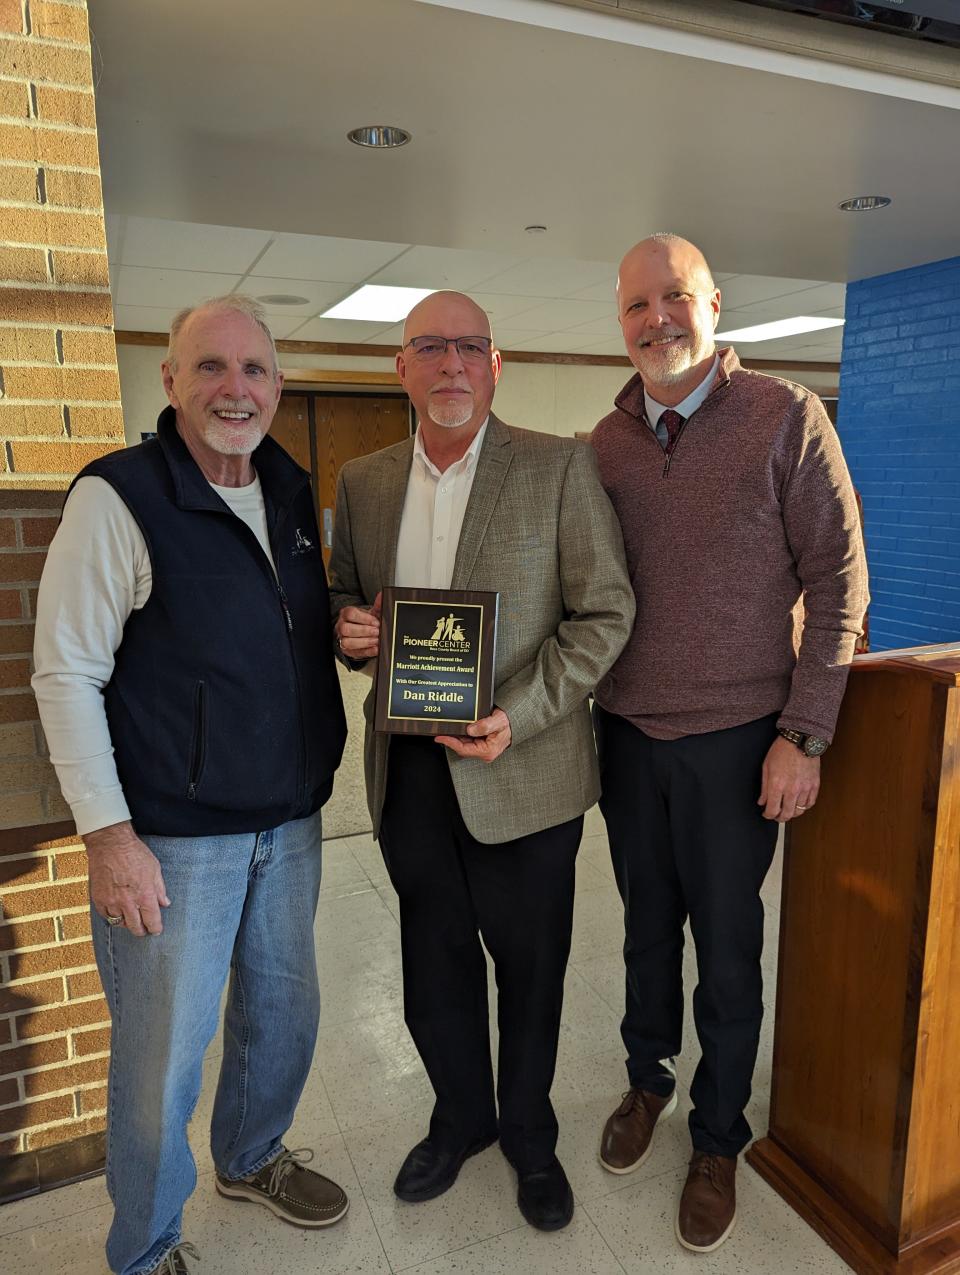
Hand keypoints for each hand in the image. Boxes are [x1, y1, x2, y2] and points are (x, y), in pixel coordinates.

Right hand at [84, 821, 169, 935]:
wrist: (110, 844)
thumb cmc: (135, 853)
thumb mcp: (155, 869)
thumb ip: (160, 889)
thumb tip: (165, 903)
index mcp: (145, 895)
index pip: (152, 921)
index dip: (155, 929)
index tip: (156, 930)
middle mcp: (128, 902)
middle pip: (135, 927)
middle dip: (141, 931)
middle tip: (144, 930)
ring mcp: (112, 902)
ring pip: (119, 924)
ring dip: (127, 924)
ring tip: (131, 920)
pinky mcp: (99, 899)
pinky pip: (105, 916)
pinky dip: (111, 916)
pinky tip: (117, 912)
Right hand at [335, 591, 380, 660]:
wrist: (363, 634)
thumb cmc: (366, 622)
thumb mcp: (372, 613)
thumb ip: (378, 605)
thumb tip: (383, 596)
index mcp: (346, 614)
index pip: (350, 614)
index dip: (364, 618)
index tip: (376, 622)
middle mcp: (341, 626)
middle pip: (346, 629)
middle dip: (363, 631)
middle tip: (377, 631)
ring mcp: (343, 640)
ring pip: (347, 642)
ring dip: (364, 642)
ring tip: (376, 640)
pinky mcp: (348, 652)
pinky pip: (355, 653)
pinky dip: (367, 651)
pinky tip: (376, 649)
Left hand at [436, 708, 511, 763]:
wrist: (515, 721)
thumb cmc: (509, 722)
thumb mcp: (498, 721)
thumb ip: (485, 725)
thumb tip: (470, 729)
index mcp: (487, 751)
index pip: (463, 749)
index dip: (450, 743)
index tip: (440, 737)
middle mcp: (484, 752)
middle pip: (461, 748)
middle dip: (450, 739)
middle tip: (439, 731)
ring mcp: (482, 748)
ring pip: (464, 744)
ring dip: (455, 736)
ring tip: (446, 728)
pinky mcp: (481, 744)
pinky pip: (468, 740)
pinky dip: (461, 734)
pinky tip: (457, 727)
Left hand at [758, 736, 820, 822]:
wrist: (800, 740)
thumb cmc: (782, 750)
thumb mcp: (766, 767)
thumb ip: (764, 788)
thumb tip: (762, 801)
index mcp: (777, 785)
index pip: (772, 810)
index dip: (768, 815)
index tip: (767, 814)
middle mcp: (791, 789)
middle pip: (787, 814)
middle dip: (780, 818)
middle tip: (777, 816)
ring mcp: (805, 788)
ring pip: (799, 811)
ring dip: (792, 813)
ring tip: (788, 810)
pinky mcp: (814, 785)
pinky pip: (810, 803)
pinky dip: (804, 807)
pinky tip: (799, 804)